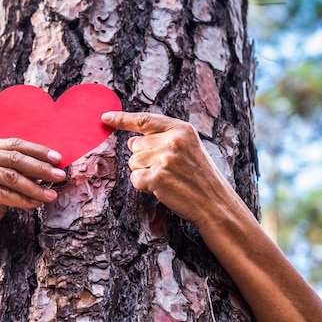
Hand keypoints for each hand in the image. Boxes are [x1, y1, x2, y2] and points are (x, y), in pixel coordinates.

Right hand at [0, 138, 65, 249]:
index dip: (37, 150)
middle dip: (40, 167)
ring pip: (10, 176)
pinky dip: (22, 199)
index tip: (57, 158)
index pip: (12, 144)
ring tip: (52, 194)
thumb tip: (48, 168)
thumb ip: (17, 172)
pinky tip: (36, 203)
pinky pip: (3, 193)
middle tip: (60, 175)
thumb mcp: (1, 184)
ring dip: (35, 187)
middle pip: (13, 158)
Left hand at [102, 111, 234, 226]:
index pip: (145, 120)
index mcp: (182, 129)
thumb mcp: (188, 148)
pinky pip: (135, 179)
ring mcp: (165, 159)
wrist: (215, 203)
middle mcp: (173, 141)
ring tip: (168, 179)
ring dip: (145, 173)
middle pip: (135, 145)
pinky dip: (144, 186)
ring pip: (133, 163)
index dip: (122, 119)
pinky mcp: (157, 178)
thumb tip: (131, 140)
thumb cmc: (200, 177)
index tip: (105, 117)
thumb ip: (162, 139)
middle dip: (144, 158)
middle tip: (167, 169)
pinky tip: (163, 189)